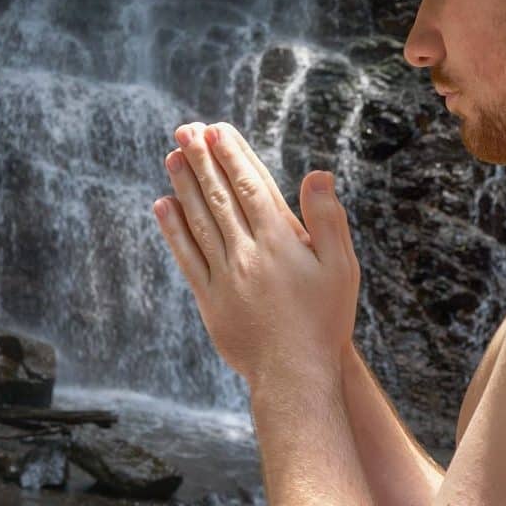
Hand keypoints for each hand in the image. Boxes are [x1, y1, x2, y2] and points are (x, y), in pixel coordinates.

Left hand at [153, 121, 360, 391]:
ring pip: (199, 221)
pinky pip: (187, 257)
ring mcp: (225, 276)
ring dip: (184, 186)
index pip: (250, 187)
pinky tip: (163, 206)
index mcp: (280, 241)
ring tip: (171, 156)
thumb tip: (317, 173)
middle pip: (219, 197)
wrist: (296, 375)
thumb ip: (328, 218)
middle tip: (185, 129)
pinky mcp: (210, 300)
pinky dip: (174, 229)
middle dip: (201, 160)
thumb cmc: (325, 319)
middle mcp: (248, 253)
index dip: (231, 156)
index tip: (216, 130)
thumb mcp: (341, 267)